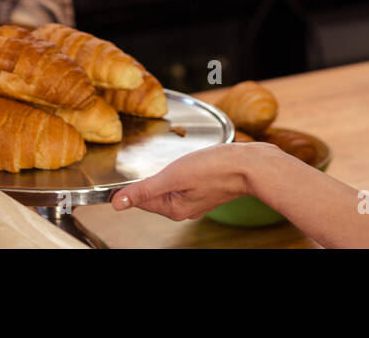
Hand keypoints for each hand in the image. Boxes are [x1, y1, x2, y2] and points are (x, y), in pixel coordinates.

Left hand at [110, 141, 270, 220]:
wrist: (250, 165)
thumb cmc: (215, 168)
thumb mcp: (173, 175)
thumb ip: (144, 188)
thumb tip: (117, 203)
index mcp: (173, 209)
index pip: (140, 199)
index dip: (130, 185)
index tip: (124, 172)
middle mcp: (183, 209)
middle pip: (154, 193)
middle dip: (150, 176)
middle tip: (151, 159)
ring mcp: (196, 200)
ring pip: (169, 186)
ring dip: (166, 172)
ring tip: (171, 158)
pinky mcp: (206, 190)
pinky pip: (183, 182)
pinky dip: (181, 171)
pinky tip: (187, 162)